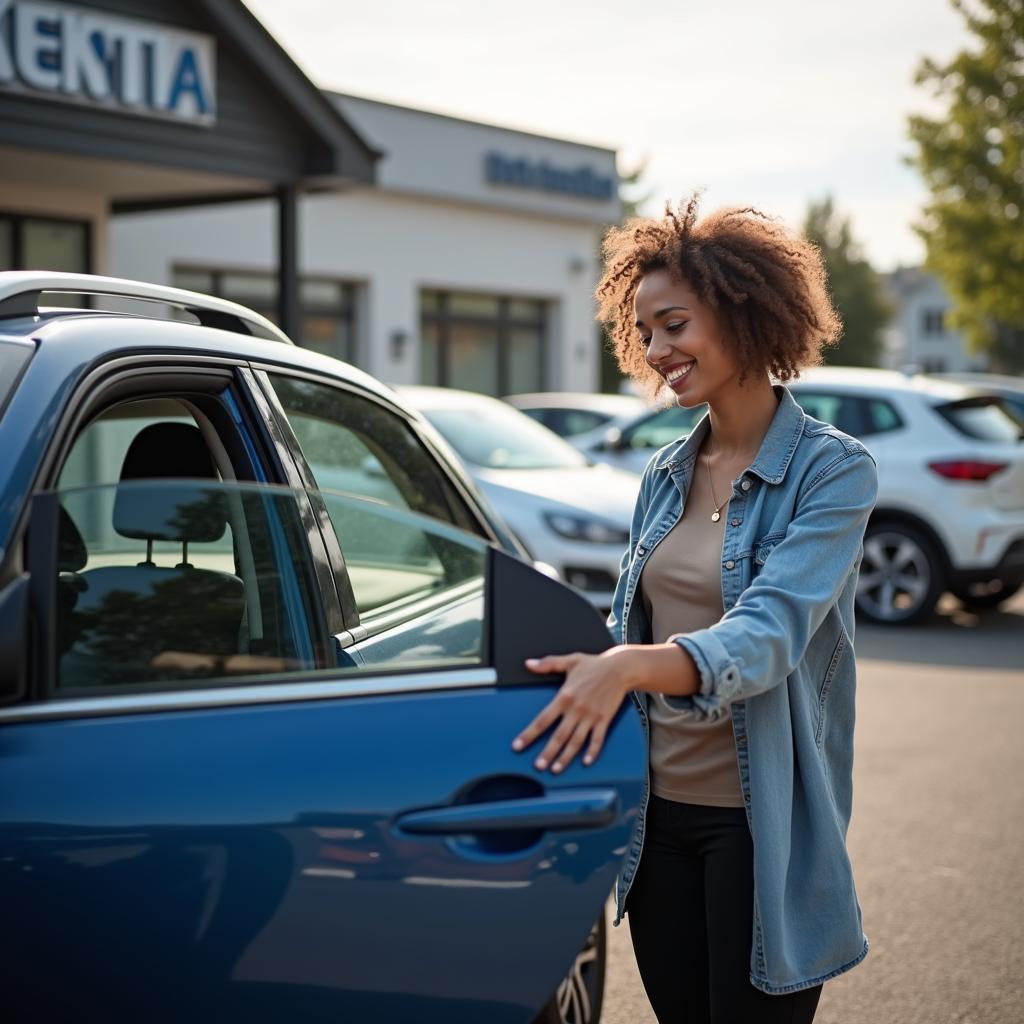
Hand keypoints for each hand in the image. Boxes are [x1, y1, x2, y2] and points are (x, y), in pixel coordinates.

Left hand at [511, 648, 633, 773]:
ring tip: (556, 769)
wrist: (620, 668)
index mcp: (565, 696)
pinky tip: (585, 762)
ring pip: (576, 741)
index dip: (529, 734)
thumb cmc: (594, 665)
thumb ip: (548, 663)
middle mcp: (576, 709)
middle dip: (547, 753)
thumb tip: (529, 663)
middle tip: (538, 766)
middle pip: (559, 736)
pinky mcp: (604, 719)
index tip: (518, 745)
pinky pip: (597, 739)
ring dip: (566, 757)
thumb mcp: (569, 661)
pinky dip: (592, 751)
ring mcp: (591, 716)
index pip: (543, 719)